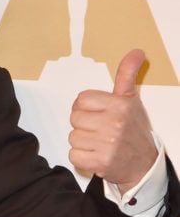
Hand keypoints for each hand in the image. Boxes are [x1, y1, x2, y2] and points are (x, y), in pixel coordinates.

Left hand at [69, 49, 156, 192]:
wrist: (143, 164)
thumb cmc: (133, 130)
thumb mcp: (131, 100)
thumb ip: (127, 75)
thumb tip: (136, 52)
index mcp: (120, 104)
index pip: (81, 99)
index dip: (86, 107)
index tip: (97, 113)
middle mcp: (114, 123)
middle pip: (75, 118)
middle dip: (84, 125)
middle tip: (99, 130)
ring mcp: (107, 144)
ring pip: (73, 137)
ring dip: (82, 142)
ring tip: (99, 143)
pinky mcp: (100, 162)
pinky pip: (73, 155)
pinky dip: (81, 157)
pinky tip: (95, 155)